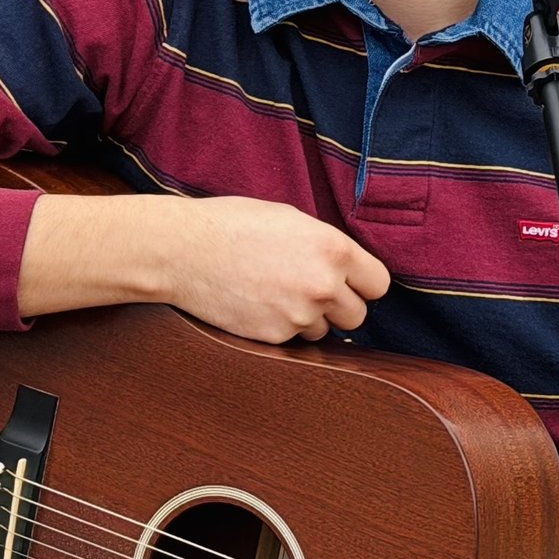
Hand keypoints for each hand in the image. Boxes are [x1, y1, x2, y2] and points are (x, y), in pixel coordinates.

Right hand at [19, 193, 391, 341]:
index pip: (379, 284)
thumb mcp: (290, 219)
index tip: (347, 282)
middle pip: (357, 315)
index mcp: (333, 249)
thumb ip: (326, 246)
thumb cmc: (230, 225)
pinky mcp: (273, 337)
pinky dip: (279, 327)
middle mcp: (323, 285)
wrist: (180, 251)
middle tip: (307, 289)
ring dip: (308, 319)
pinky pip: (292, 339)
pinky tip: (256, 304)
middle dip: (337, 305)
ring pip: (324, 331)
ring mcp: (298, 315)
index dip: (362, 283)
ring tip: (275, 294)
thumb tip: (350, 270)